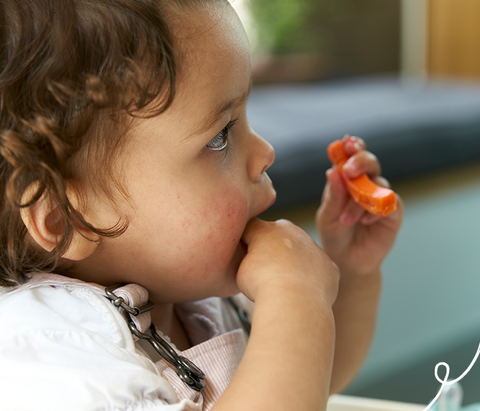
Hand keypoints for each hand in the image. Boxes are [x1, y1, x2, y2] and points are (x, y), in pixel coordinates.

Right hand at [238, 218, 338, 304]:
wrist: (294, 301)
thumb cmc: (262, 286)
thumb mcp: (240, 270)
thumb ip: (246, 259)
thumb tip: (253, 260)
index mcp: (265, 229)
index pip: (250, 228)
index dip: (244, 242)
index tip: (243, 257)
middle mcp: (291, 231)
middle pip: (278, 234)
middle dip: (272, 247)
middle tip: (265, 271)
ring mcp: (313, 246)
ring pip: (301, 251)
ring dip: (293, 263)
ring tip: (285, 285)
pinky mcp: (329, 265)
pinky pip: (318, 270)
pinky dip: (311, 279)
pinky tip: (303, 292)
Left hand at [316, 135, 402, 276]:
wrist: (346, 261)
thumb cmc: (334, 234)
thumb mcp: (328, 216)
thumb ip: (333, 195)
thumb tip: (332, 170)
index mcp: (346, 180)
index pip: (352, 157)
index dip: (353, 147)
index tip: (347, 142)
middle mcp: (365, 184)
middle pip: (370, 163)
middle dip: (361, 162)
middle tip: (349, 171)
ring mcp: (380, 197)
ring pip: (377, 185)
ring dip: (359, 200)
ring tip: (346, 219)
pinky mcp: (392, 213)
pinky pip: (389, 204)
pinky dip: (375, 211)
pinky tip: (364, 222)